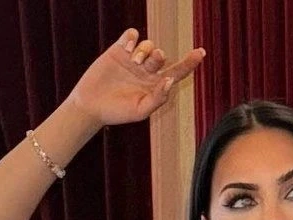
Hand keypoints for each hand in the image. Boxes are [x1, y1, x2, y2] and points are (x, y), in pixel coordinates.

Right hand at [68, 27, 205, 128]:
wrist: (91, 106)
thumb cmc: (116, 113)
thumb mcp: (140, 111)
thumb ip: (159, 98)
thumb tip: (171, 80)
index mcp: (155, 86)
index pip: (177, 72)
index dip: (190, 62)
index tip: (201, 52)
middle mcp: (146, 71)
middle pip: (161, 56)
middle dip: (157, 56)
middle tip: (145, 64)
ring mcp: (133, 59)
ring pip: (148, 44)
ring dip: (144, 49)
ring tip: (133, 61)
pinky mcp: (119, 49)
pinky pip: (132, 34)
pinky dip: (132, 38)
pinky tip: (127, 48)